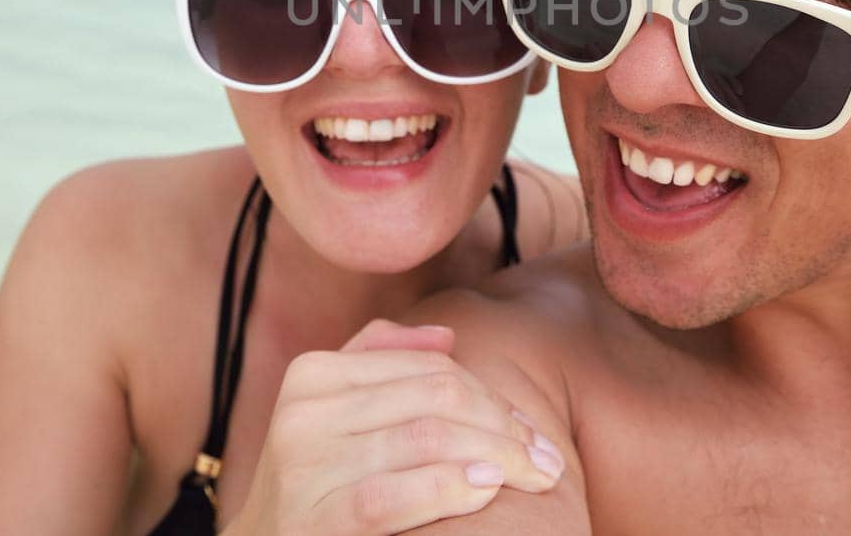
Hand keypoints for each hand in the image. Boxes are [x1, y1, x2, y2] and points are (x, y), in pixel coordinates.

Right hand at [221, 319, 565, 535]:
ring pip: (427, 439)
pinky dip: (447, 488)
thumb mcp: (331, 414)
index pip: (430, 369)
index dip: (492, 396)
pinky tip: (485, 491)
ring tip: (534, 476)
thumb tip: (447, 334)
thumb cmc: (315, 483)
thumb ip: (379, 362)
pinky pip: (392, 497)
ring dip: (497, 456)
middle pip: (437, 398)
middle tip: (547, 460)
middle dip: (504, 427)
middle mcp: (303, 412)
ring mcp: (305, 467)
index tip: (532, 431)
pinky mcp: (314, 520)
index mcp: (313, 374)